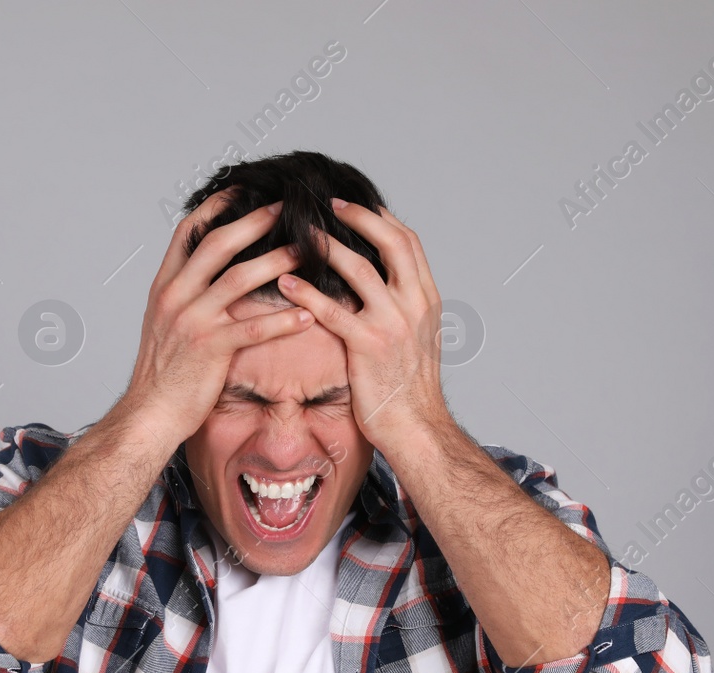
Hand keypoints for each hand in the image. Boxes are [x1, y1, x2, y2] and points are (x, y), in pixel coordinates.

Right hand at [122, 190, 314, 446]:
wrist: (149, 412)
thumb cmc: (162, 373)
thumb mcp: (164, 323)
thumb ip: (186, 295)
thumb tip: (211, 274)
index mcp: (165, 286)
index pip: (188, 233)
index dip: (215, 207)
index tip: (241, 190)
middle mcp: (176, 296)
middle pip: (217, 244)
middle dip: (253, 221)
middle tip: (285, 207)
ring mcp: (192, 321)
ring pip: (239, 278)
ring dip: (276, 262)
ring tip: (306, 253)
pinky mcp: (210, 349)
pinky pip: (254, 328)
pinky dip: (283, 320)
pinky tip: (308, 315)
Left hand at [274, 200, 450, 451]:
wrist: (417, 428)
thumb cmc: (410, 389)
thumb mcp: (418, 339)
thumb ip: (402, 308)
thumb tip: (381, 286)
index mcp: (427, 300)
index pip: (409, 244)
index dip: (382, 219)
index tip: (359, 203)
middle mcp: (415, 305)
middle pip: (391, 242)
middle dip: (359, 216)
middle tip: (330, 203)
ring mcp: (393, 324)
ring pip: (360, 269)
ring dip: (328, 247)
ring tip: (302, 233)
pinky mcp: (368, 346)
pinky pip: (332, 311)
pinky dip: (307, 292)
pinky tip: (285, 281)